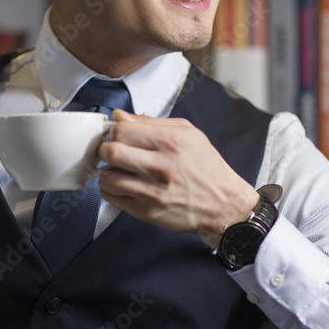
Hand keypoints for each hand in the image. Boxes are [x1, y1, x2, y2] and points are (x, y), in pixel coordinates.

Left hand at [98, 110, 258, 245]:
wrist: (223, 204)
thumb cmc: (207, 169)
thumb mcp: (188, 133)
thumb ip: (151, 122)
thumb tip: (120, 116)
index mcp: (171, 142)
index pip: (122, 130)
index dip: (115, 130)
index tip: (117, 134)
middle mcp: (161, 167)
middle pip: (110, 152)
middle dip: (106, 149)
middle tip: (113, 151)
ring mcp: (152, 192)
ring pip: (107, 177)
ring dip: (108, 171)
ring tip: (120, 169)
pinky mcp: (147, 212)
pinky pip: (112, 198)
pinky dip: (112, 189)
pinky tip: (123, 184)